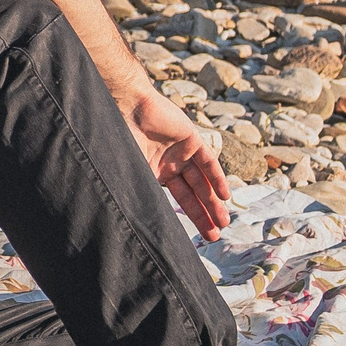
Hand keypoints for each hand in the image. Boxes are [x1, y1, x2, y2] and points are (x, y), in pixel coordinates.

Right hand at [126, 87, 231, 237]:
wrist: (126, 108)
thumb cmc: (121, 140)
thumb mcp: (132, 174)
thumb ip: (142, 196)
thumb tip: (147, 229)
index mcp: (152, 172)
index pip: (176, 199)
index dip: (188, 217)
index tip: (197, 237)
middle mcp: (169, 163)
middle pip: (192, 194)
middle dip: (204, 215)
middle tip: (215, 236)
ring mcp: (181, 151)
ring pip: (202, 181)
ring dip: (213, 201)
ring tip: (223, 222)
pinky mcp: (191, 138)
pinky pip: (208, 162)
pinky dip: (217, 179)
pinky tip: (225, 196)